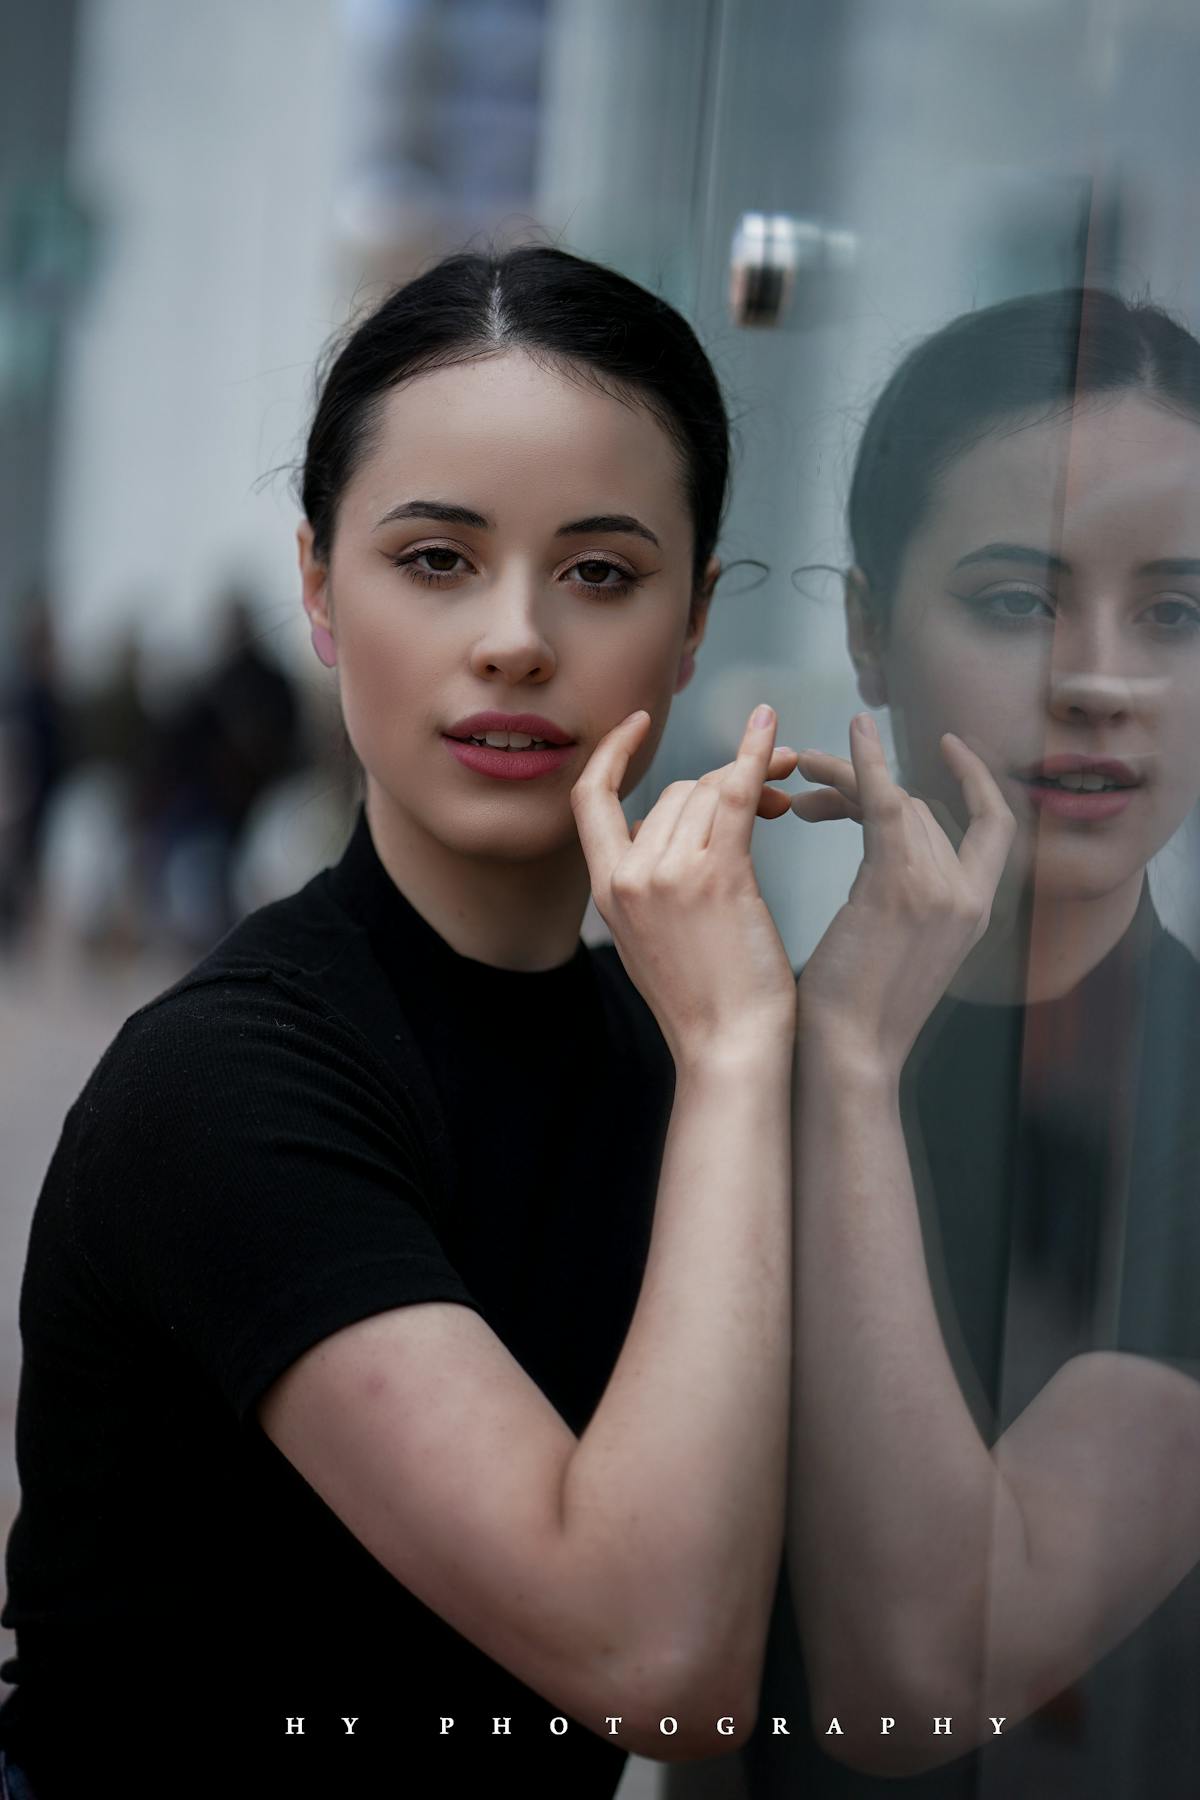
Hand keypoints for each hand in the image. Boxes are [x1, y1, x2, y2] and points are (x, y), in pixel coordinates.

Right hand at [571, 706, 797, 1066]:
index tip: (637, 723)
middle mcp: (629, 876)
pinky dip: (757, 755)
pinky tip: (774, 732)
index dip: (611, 754)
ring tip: (789, 802)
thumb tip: (674, 829)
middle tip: (775, 792)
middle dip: (723, 781)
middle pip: (674, 792)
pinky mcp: (718, 878)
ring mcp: (669, 875)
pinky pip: (737, 795)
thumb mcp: (652, 941)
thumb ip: (648, 885)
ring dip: (752, 784)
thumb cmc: (707, 1003)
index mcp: (606, 892)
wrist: (729, 1051)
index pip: (589, 800)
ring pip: (708, 792)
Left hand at [793, 715, 1014, 1072]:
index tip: (946, 743)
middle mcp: (968, 896)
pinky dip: (866, 762)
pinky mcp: (900, 886)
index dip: (976, 780)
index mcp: (973, 914)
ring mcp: (941, 890)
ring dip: (845, 778)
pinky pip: (884, 803)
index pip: (994, 827)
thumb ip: (896, 905)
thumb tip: (874, 868)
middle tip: (805, 781)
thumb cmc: (849, 1018)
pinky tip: (851, 731)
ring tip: (796, 775)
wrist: (847, 1059)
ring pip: (897, 802)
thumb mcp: (888, 951)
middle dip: (862, 786)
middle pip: (921, 808)